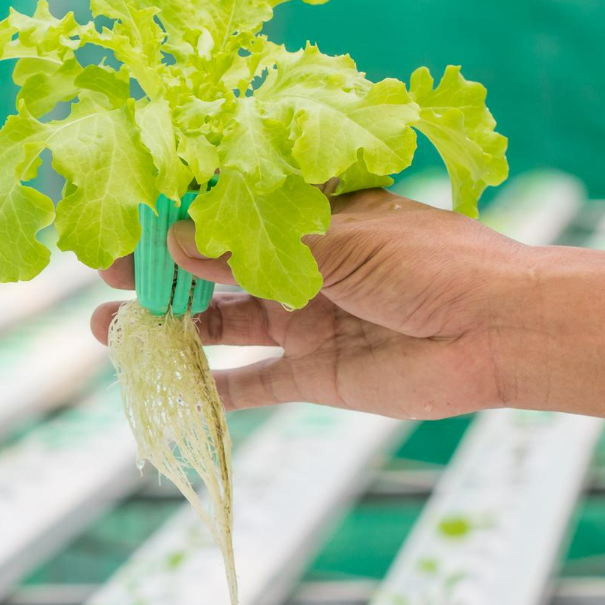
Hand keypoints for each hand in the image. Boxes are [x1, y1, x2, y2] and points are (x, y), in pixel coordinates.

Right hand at [90, 189, 540, 419]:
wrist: (500, 332)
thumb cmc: (431, 262)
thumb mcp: (337, 243)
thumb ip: (255, 249)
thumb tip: (178, 239)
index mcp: (311, 219)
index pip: (231, 214)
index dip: (178, 218)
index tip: (126, 220)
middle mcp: (301, 269)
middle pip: (214, 270)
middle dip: (159, 273)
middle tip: (103, 276)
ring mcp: (305, 323)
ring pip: (221, 325)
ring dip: (170, 326)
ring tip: (111, 328)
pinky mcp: (315, 376)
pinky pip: (253, 386)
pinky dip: (213, 391)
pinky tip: (168, 388)